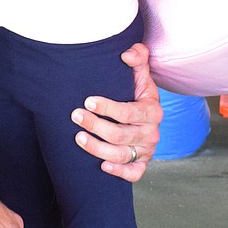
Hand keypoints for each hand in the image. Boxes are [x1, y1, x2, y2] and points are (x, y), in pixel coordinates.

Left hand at [71, 42, 161, 180]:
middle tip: (75, 116)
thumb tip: (126, 54)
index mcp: (152, 110)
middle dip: (95, 126)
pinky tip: (102, 165)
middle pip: (120, 135)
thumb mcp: (140, 75)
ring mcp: (147, 150)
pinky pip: (133, 173)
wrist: (147, 115)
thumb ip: (138, 58)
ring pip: (121, 154)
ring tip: (78, 138)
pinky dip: (119, 171)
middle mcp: (152, 132)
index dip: (107, 108)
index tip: (87, 102)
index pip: (128, 113)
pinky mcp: (142, 163)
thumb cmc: (137, 93)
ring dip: (97, 148)